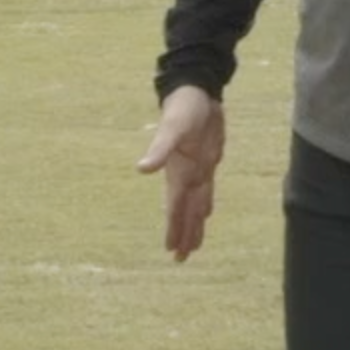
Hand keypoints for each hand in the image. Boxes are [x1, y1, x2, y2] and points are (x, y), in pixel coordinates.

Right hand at [136, 86, 226, 260]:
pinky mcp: (207, 161)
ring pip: (195, 205)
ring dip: (193, 225)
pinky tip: (205, 213)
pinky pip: (205, 190)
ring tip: (192, 245)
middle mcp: (186, 176)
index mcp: (178, 172)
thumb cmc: (184, 107)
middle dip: (183, 235)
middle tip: (181, 259)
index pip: (175, 208)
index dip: (173, 229)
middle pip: (185, 213)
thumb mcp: (173, 128)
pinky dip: (204, 205)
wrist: (195, 91)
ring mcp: (197, 170)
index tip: (171, 250)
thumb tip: (141, 169)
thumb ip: (159, 149)